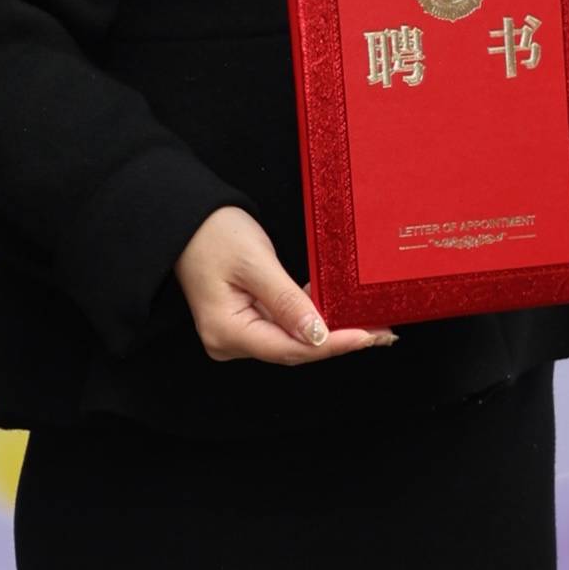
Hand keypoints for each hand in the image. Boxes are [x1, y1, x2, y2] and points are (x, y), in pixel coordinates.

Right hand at [172, 206, 396, 363]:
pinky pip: (284, 326)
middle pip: (294, 349)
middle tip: (381, 332)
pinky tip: (338, 312)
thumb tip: (318, 335)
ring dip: (329, 331)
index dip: (333, 344)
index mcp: (227, 331)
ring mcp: (237, 333)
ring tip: (370, 324)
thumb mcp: (255, 263)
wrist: (186, 220)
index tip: (367, 336)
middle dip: (338, 340)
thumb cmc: (212, 234)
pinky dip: (312, 319)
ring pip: (292, 339)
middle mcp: (229, 341)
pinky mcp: (245, 320)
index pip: (290, 348)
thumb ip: (286, 300)